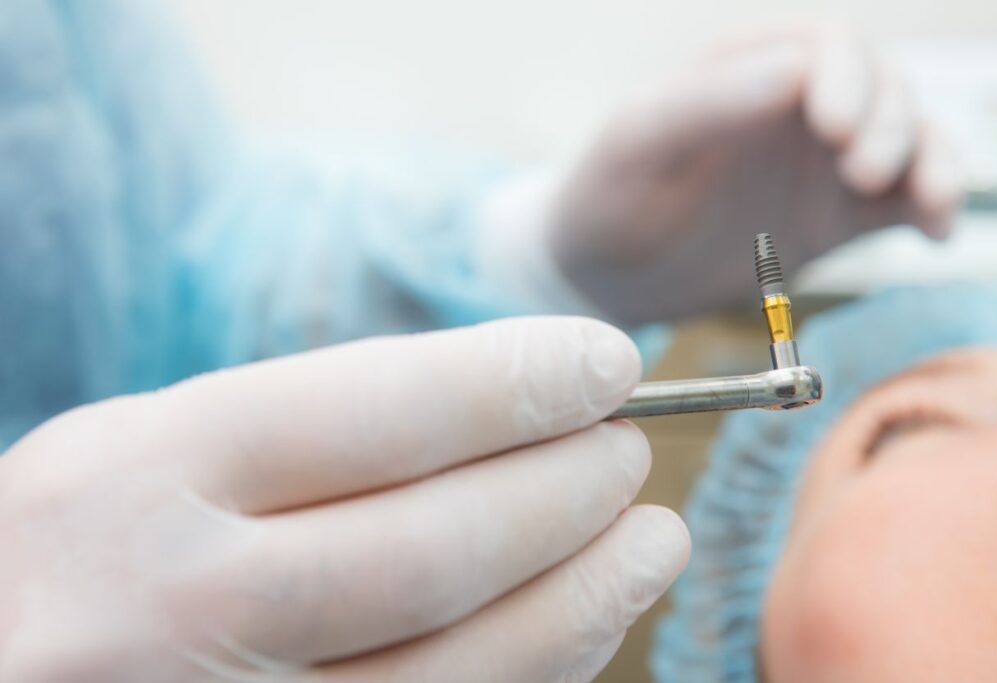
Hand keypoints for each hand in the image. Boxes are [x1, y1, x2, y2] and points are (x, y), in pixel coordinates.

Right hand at [0, 317, 688, 681]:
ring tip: (652, 541)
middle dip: (567, 492)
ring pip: (461, 666)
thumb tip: (503, 407)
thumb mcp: (145, 453)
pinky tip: (580, 624)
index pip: (378, 414)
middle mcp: (173, 608)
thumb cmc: (77, 548)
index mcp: (138, 480)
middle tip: (630, 453)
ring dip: (586, 598)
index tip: (605, 362)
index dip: (515, 383)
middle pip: (436, 548)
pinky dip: (535, 673)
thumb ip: (305, 434)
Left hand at [551, 23, 962, 324]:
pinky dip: (929, 209)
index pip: (826, 46)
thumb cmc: (607, 196)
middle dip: (889, 124)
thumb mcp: (640, 142)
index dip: (846, 79)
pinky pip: (901, 202)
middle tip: (861, 174)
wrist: (605, 278)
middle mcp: (795, 107)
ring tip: (926, 204)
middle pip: (881, 88)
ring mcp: (820, 163)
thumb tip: (796, 69)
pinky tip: (934, 232)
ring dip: (929, 163)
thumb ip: (709, 102)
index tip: (835, 128)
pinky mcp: (835, 218)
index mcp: (747, 68)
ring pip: (906, 140)